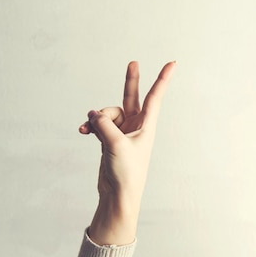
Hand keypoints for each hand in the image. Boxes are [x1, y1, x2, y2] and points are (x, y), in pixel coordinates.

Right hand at [80, 60, 175, 244]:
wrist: (119, 194)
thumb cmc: (126, 172)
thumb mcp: (115, 144)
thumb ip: (103, 124)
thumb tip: (92, 113)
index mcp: (146, 126)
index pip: (155, 97)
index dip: (162, 79)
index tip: (172, 63)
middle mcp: (136, 127)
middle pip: (132, 97)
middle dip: (131, 81)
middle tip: (132, 62)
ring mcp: (122, 133)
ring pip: (107, 114)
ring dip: (97, 118)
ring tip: (88, 128)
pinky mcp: (110, 141)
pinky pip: (99, 125)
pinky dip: (91, 126)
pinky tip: (83, 131)